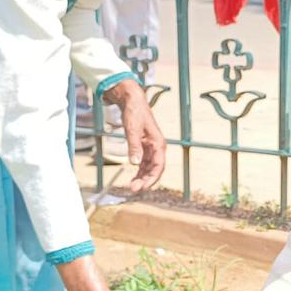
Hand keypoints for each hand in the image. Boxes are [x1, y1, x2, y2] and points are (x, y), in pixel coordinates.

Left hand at [103, 78, 165, 192]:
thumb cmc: (135, 113)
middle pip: (154, 169)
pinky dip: (139, 171)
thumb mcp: (133, 130)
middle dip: (145, 180)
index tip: (143, 187)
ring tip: (132, 186)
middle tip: (133, 189)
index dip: (152, 178)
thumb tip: (134, 163)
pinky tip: (133, 178)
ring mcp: (151, 148)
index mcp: (158, 144)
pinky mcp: (144, 147)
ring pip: (149, 168)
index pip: (159, 166)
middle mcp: (157, 147)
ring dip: (142, 177)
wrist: (132, 101)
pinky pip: (144, 163)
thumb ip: (134, 147)